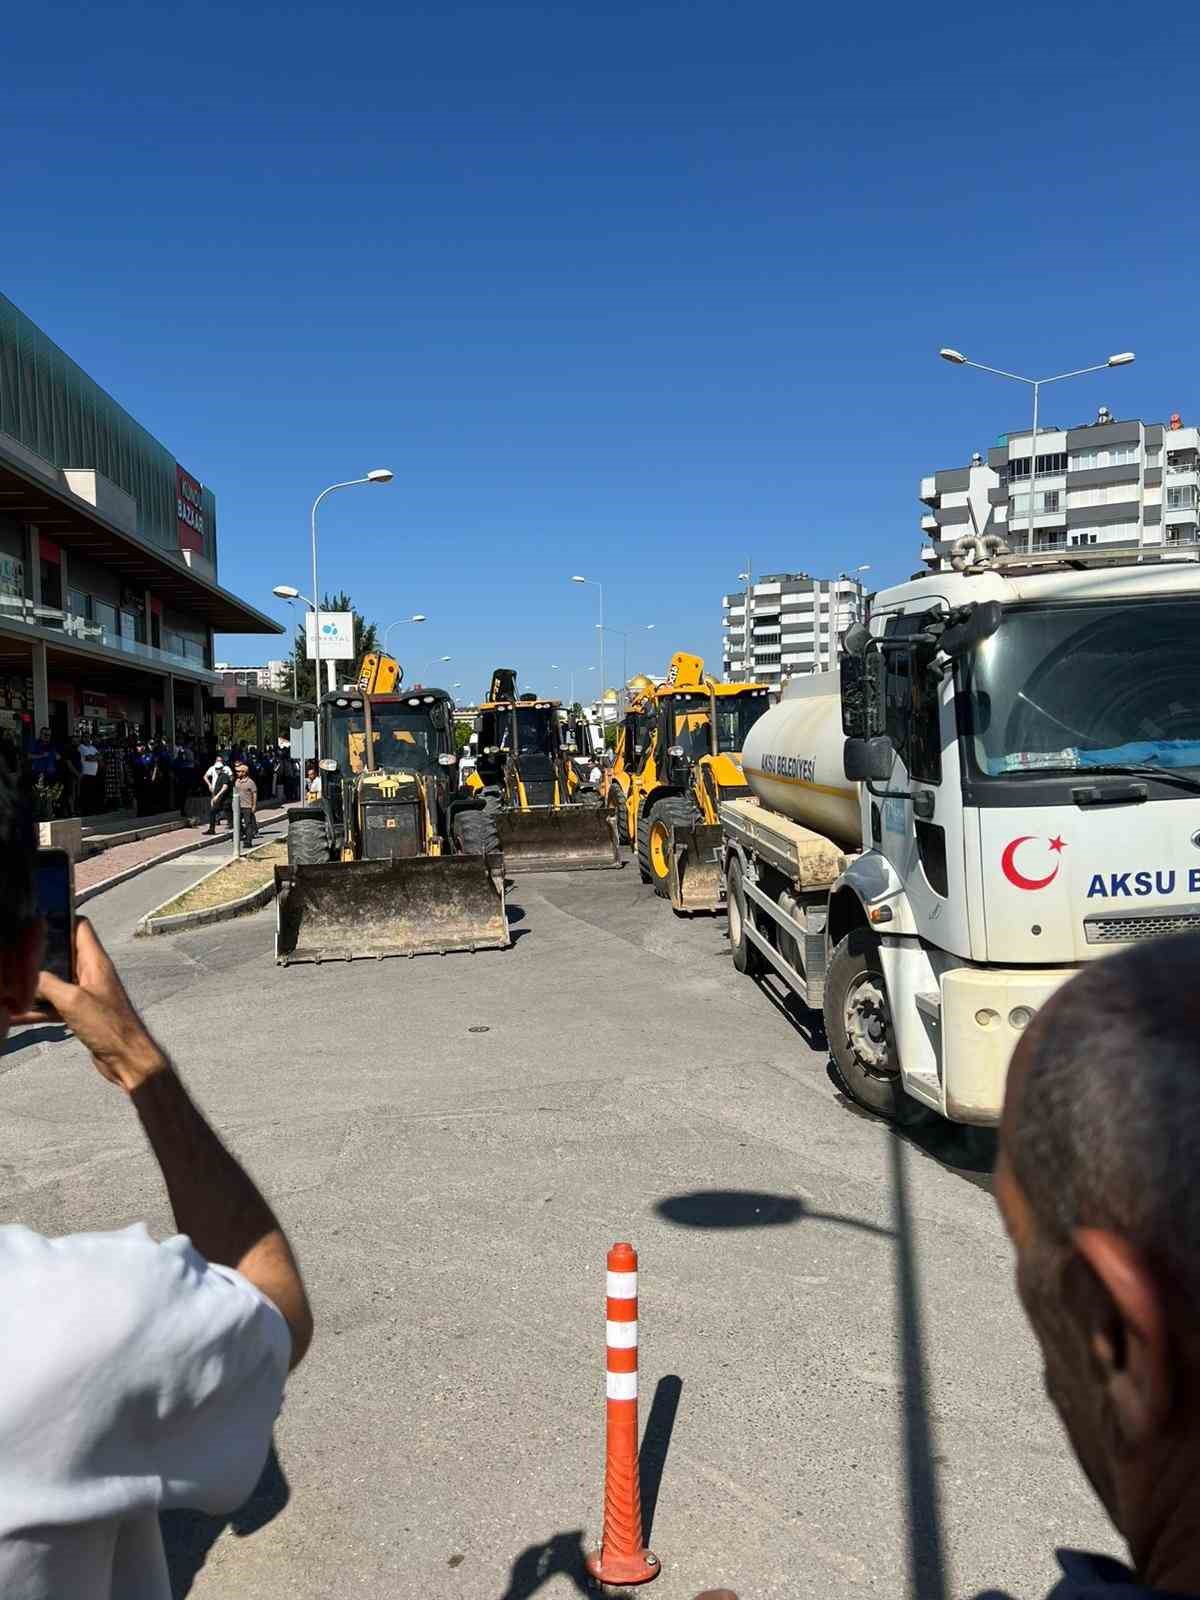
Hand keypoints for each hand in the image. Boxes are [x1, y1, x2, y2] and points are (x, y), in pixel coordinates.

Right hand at [17, 919, 167, 1091]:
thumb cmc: (109, 1027)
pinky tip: (16, 1014)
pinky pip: (53, 1004)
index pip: (80, 926)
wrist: (127, 1059)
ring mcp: (85, 993)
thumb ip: (48, 983)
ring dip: (32, 984)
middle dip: (37, 954)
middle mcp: (91, 973)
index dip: (60, 918)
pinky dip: (36, 1008)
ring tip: (9, 985)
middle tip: (14, 955)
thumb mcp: (72, 1000)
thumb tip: (27, 975)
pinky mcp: (80, 1013)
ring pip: (53, 981)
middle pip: (61, 953)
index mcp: (95, 962)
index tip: (36, 919)